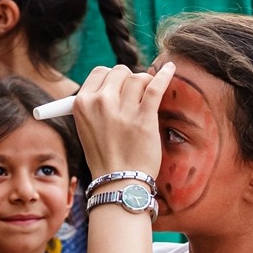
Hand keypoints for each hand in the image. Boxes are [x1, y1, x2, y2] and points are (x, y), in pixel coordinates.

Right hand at [73, 63, 174, 179]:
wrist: (118, 183)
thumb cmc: (105, 157)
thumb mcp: (86, 128)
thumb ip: (95, 104)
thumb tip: (114, 84)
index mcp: (82, 103)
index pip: (100, 72)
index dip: (114, 79)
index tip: (121, 89)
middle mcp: (99, 103)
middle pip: (120, 71)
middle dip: (129, 81)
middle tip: (135, 98)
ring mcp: (122, 110)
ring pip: (138, 78)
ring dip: (146, 84)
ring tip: (148, 99)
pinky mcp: (144, 118)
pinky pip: (156, 86)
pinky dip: (165, 75)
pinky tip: (170, 69)